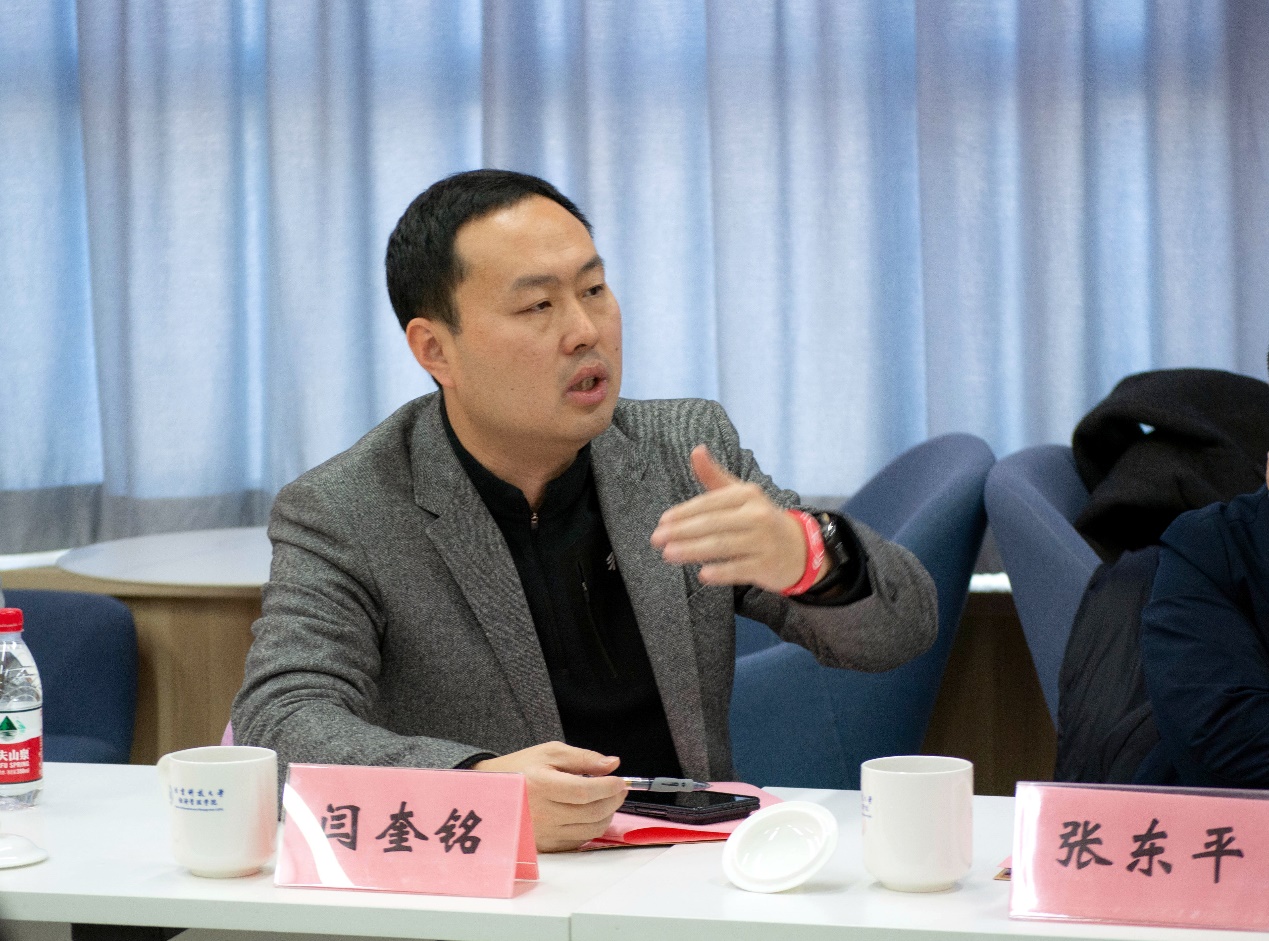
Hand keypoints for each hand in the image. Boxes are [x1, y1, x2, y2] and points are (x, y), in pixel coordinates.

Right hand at [471, 742, 626, 851]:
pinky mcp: (546, 845)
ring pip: (590, 829)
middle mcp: (542, 813)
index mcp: (542, 786)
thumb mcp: (550, 753)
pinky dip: (592, 827)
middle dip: (613, 800)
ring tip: (608, 799)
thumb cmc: (522, 768)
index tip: (620, 780)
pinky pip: (580, 840)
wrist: (493, 792)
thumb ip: (584, 758)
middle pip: (591, 812)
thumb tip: (612, 764)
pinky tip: (592, 812)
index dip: (608, 787)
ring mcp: (544, 833)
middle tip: (619, 788)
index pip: (584, 792)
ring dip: (607, 814)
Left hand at [650, 445, 814, 592]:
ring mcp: (763, 542)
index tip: (662, 521)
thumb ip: (714, 475)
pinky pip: (740, 569)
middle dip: (682, 531)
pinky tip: (702, 574)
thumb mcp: (741, 494)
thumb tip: (696, 449)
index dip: (685, 512)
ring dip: (693, 550)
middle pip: (713, 524)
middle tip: (656, 539)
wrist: (799, 548)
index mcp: (747, 495)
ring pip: (722, 546)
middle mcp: (757, 516)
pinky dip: (721, 572)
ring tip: (668, 555)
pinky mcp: (767, 565)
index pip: (711, 502)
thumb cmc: (760, 518)